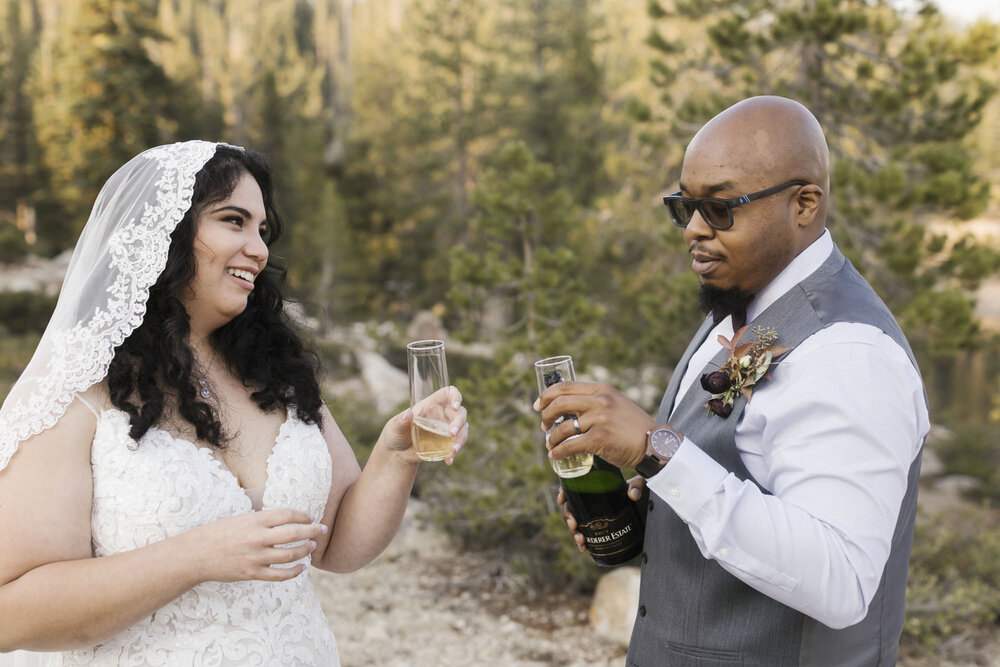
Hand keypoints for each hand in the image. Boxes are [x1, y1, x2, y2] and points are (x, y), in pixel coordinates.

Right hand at [188, 509, 327, 582]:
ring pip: (290, 555)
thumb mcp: (241, 519)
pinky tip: (302, 568)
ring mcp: (255, 557)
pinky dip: (294, 572)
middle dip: (313, 530)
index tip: (310, 516)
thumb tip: (286, 520)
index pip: (287, 515)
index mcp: (254, 520)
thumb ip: (262, 520)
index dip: (303, 515)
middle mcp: (257, 537)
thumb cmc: (218, 533)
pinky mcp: (252, 573)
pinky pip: (279, 575)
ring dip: (306, 550)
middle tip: (323, 529)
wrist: (196, 554)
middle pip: (294, 533)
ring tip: (313, 547)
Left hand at [380, 386, 468, 465]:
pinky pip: (457, 445)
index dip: (455, 396)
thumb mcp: (394, 427)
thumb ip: (400, 421)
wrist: (397, 453)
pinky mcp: (446, 443)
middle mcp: (441, 415)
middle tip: (451, 433)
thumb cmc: (394, 434)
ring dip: (461, 440)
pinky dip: (455, 453)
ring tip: (453, 451)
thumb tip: (408, 413)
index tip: (455, 406)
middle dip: (459, 422)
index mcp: (430, 405)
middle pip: (460, 413)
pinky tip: (448, 461)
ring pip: (463, 430)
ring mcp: (445, 429)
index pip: (448, 393)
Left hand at [534, 381, 654, 469]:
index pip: (566, 386)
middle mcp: (600, 401)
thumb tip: (571, 406)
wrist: (654, 444)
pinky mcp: (599, 439)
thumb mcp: (616, 404)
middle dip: (546, 415)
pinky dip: (558, 452)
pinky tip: (555, 456)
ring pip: (563, 427)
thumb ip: (597, 401)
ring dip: (552, 438)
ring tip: (550, 444)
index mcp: (602, 390)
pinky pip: (570, 445)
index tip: (538, 405)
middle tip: (543, 426)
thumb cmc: (634, 427)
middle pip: (559, 403)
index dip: (547, 395)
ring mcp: (599, 420)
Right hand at [557, 476, 646, 552]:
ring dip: (573, 533)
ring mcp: (593, 515)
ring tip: (581, 540)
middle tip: (573, 524)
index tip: (562, 499)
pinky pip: (584, 534)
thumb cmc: (639, 490)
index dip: (564, 492)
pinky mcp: (598, 528)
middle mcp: (591, 500)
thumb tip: (632, 495)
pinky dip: (581, 542)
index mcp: (595, 485)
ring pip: (575, 523)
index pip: (573, 485)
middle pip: (571, 507)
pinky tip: (583, 548)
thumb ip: (636, 486)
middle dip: (568, 516)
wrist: (646, 506)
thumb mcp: (638, 484)